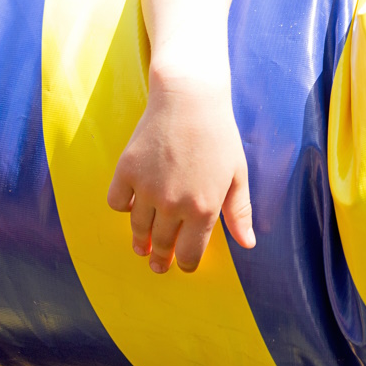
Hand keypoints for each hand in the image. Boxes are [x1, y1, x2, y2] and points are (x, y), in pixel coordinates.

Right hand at [107, 69, 254, 273]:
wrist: (189, 99)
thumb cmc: (219, 135)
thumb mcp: (237, 175)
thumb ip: (239, 213)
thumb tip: (248, 244)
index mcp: (203, 208)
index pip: (190, 254)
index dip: (187, 265)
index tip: (185, 265)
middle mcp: (172, 204)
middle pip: (162, 245)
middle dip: (162, 259)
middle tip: (160, 265)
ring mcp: (146, 189)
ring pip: (137, 228)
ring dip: (140, 242)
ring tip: (142, 249)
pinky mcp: (125, 171)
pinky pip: (117, 203)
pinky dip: (123, 208)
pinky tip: (130, 209)